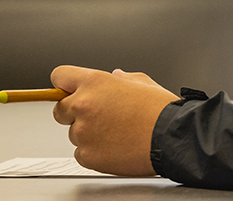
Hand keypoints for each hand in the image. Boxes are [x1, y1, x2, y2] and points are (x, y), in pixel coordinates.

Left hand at [51, 65, 179, 175]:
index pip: (59, 76)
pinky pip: (81, 153)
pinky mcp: (87, 156)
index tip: (70, 91)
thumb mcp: (143, 82)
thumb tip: (115, 77)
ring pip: (73, 133)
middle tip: (99, 117)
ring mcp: (83, 132)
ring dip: (87, 134)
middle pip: (59, 109)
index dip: (66, 84)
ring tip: (116, 134)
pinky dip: (94, 152)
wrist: (173, 138)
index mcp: (94, 83)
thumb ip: (122, 78)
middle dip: (74, 112)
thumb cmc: (161, 111)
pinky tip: (115, 147)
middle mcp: (83, 105)